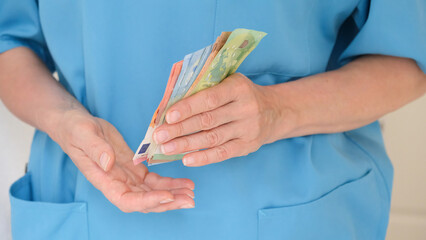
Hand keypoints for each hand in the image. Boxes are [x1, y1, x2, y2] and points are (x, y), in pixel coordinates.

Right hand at [52, 110, 194, 212]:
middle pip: (145, 202)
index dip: (148, 201)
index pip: (127, 200)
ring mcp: (128, 178)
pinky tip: (185, 183)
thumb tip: (109, 164)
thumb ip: (96, 149)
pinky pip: (155, 180)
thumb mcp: (84, 134)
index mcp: (104, 180)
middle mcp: (118, 184)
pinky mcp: (135, 169)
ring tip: (192, 192)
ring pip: (154, 193)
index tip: (167, 196)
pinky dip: (170, 183)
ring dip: (173, 194)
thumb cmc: (76, 130)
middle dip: (168, 203)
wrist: (77, 125)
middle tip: (189, 199)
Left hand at [153, 73, 287, 166]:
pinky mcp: (248, 146)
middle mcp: (246, 108)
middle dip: (180, 129)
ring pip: (212, 139)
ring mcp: (248, 129)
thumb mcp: (229, 82)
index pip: (210, 98)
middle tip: (159, 136)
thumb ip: (206, 88)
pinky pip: (222, 153)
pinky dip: (203, 157)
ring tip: (166, 149)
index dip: (188, 108)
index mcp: (238, 88)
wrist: (274, 111)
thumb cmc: (240, 95)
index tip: (168, 116)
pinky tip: (186, 159)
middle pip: (208, 120)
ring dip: (187, 145)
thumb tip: (170, 103)